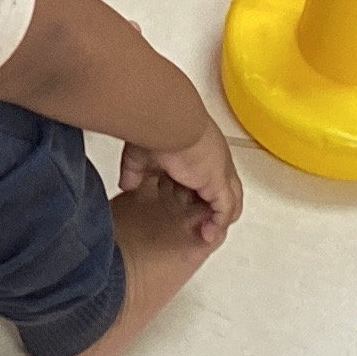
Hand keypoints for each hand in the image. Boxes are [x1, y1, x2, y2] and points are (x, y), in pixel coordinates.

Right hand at [120, 108, 244, 242]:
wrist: (168, 120)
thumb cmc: (157, 128)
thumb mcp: (140, 155)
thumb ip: (134, 171)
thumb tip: (126, 185)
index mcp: (199, 149)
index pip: (205, 175)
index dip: (197, 193)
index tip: (183, 205)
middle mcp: (214, 159)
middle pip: (222, 189)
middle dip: (212, 208)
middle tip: (199, 223)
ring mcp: (219, 171)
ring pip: (230, 201)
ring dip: (218, 218)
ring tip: (205, 232)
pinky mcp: (219, 183)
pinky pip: (225, 211)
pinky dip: (217, 224)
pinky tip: (206, 235)